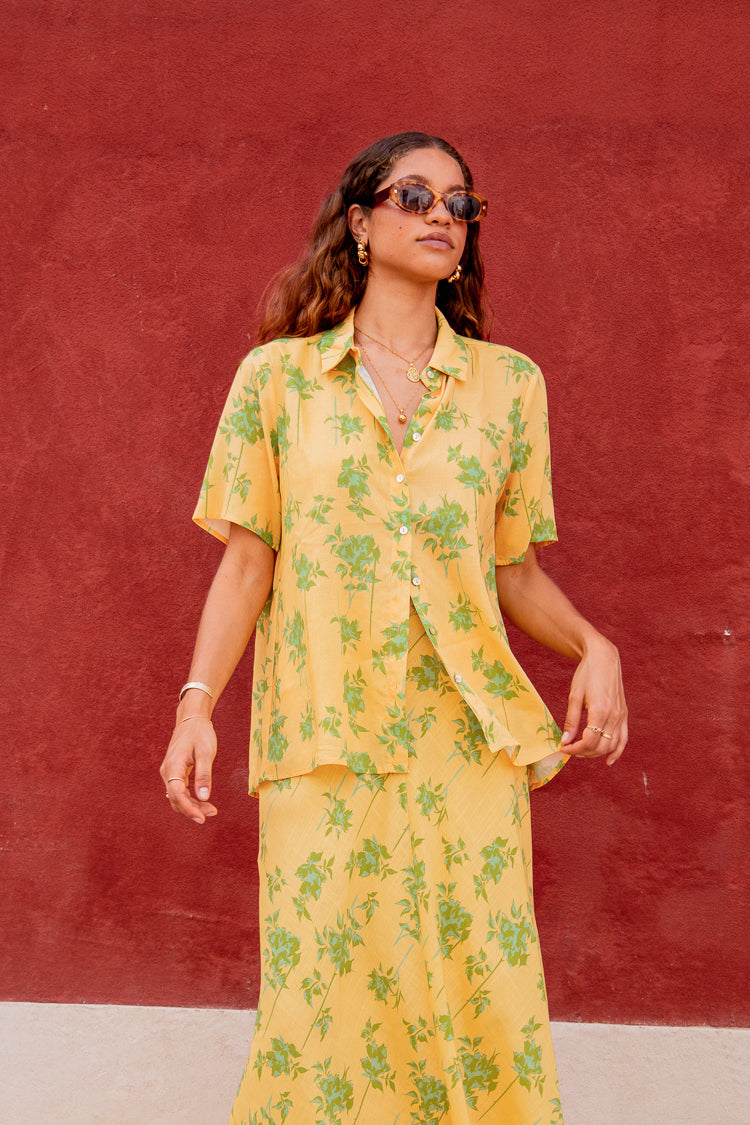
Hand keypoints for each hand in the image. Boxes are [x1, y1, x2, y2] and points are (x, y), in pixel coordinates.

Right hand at [160, 716, 217, 822]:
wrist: (191, 720)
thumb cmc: (200, 733)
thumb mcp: (206, 752)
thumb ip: (204, 775)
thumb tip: (204, 798)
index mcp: (173, 766)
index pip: (177, 794)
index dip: (189, 808)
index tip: (202, 818)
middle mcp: (167, 771)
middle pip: (176, 799)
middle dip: (193, 809)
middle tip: (213, 813)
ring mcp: (170, 773)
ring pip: (178, 797)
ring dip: (193, 806)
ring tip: (212, 810)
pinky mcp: (175, 773)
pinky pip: (180, 791)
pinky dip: (191, 798)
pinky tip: (203, 802)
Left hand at [561, 636, 627, 765]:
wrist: (604, 658)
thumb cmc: (586, 674)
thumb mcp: (574, 695)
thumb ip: (571, 720)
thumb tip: (565, 741)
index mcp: (600, 711)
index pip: (588, 741)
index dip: (573, 749)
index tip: (562, 748)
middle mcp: (614, 716)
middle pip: (600, 746)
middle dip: (582, 752)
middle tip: (568, 749)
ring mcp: (621, 716)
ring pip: (611, 745)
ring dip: (596, 753)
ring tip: (581, 752)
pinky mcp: (624, 714)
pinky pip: (623, 739)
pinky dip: (617, 751)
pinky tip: (608, 760)